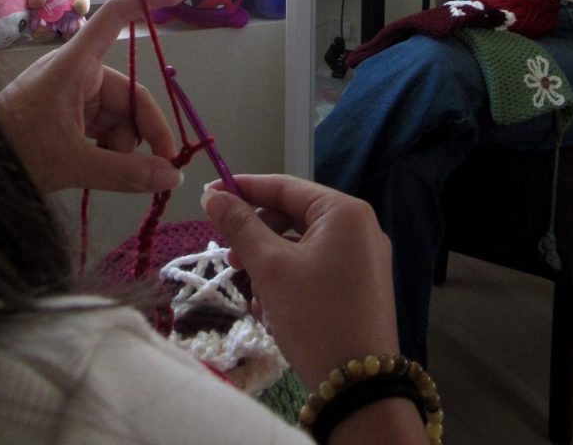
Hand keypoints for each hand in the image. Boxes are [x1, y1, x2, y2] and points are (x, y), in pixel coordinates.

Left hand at [0, 0, 188, 193]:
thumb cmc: (12, 150)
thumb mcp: (71, 163)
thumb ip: (125, 171)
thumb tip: (173, 176)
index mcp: (75, 63)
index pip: (117, 16)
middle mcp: (77, 72)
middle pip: (129, 92)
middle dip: (146, 129)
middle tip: (165, 169)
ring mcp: (71, 94)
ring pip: (118, 115)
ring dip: (125, 144)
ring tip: (117, 174)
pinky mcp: (65, 115)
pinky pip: (102, 126)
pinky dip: (109, 147)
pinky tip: (103, 169)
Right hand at [201, 174, 399, 388]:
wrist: (359, 387)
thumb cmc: (315, 316)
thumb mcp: (271, 268)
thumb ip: (240, 226)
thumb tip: (212, 195)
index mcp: (345, 212)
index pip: (285, 186)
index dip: (244, 188)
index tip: (209, 195)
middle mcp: (360, 228)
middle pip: (293, 217)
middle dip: (257, 239)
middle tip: (230, 260)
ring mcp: (363, 260)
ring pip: (302, 247)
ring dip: (270, 266)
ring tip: (254, 296)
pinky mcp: (360, 288)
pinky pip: (316, 269)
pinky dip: (290, 282)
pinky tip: (272, 312)